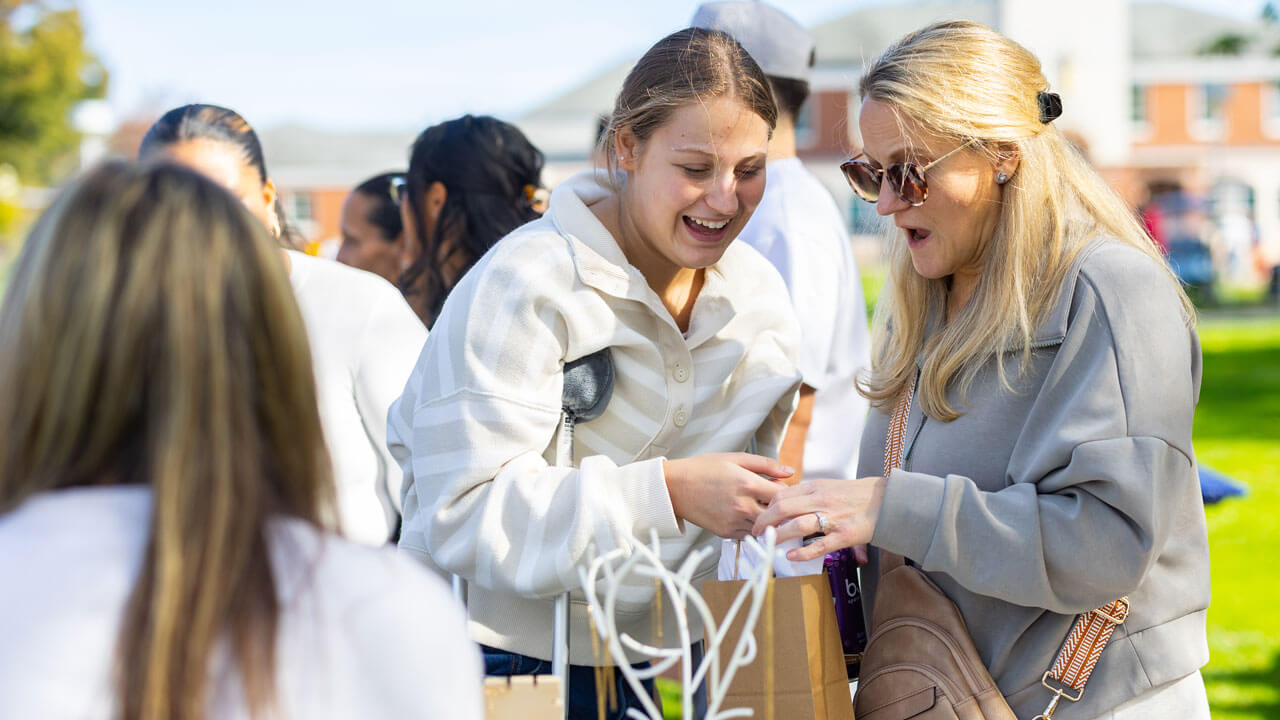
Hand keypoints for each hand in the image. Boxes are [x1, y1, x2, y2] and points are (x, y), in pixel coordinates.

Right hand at [663, 453, 793, 538]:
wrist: (675, 487)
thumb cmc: (704, 468)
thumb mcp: (736, 458)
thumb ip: (766, 464)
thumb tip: (790, 472)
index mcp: (748, 484)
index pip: (783, 495)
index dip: (788, 493)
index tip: (783, 489)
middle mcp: (743, 505)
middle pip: (777, 515)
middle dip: (781, 510)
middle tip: (777, 502)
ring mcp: (734, 521)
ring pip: (765, 528)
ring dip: (768, 520)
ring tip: (762, 508)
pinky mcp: (726, 533)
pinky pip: (749, 535)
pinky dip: (754, 528)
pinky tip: (748, 516)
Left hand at [752, 477, 885, 562]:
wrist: (887, 501)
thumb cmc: (857, 495)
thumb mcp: (829, 486)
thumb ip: (808, 494)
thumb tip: (784, 502)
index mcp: (816, 487)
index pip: (782, 494)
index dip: (765, 507)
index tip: (758, 517)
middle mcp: (822, 500)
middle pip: (783, 508)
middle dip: (764, 521)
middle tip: (756, 532)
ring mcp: (833, 518)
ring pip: (798, 525)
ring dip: (779, 536)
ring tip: (768, 544)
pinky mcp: (845, 535)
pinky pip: (820, 545)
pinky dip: (803, 552)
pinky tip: (791, 556)